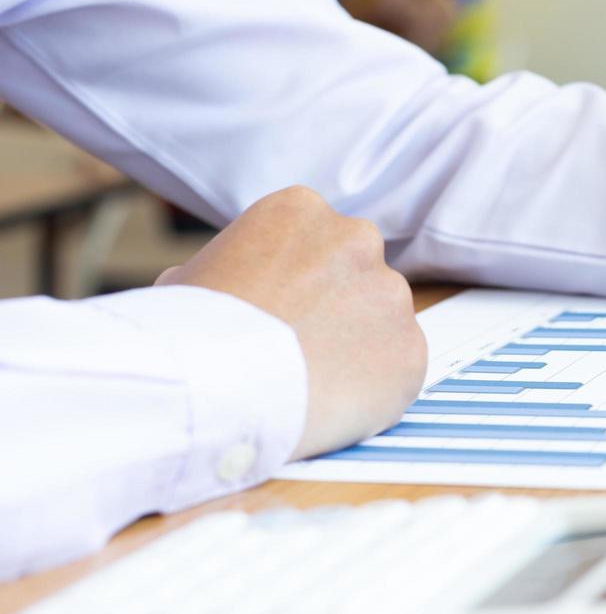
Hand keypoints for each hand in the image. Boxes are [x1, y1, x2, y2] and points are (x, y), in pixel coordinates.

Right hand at [156, 186, 426, 458]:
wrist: (218, 387)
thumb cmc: (191, 333)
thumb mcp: (186, 281)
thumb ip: (224, 272)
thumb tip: (214, 283)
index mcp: (300, 210)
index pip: (315, 242)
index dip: (297, 282)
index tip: (280, 312)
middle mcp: (358, 241)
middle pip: (357, 276)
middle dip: (337, 308)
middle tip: (301, 348)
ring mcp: (392, 296)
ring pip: (381, 324)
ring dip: (357, 348)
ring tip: (311, 381)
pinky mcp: (413, 350)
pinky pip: (398, 370)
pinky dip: (375, 389)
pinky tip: (334, 403)